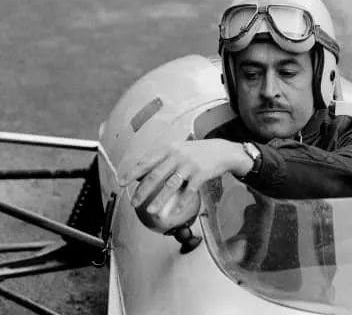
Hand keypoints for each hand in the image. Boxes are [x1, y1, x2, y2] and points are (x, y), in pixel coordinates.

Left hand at [124, 139, 251, 214]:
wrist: (222, 151)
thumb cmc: (198, 152)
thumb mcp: (179, 149)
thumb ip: (162, 159)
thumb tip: (143, 172)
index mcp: (168, 149)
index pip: (146, 162)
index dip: (132, 173)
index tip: (121, 183)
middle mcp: (177, 156)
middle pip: (155, 175)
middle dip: (142, 191)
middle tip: (134, 203)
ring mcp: (189, 165)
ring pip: (170, 185)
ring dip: (159, 200)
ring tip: (150, 211)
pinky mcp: (200, 174)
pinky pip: (188, 191)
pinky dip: (181, 202)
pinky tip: (175, 211)